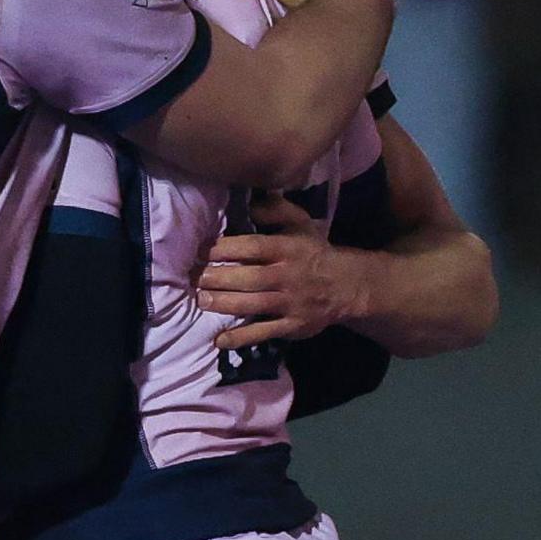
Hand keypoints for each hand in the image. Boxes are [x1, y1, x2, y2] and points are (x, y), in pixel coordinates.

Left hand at [197, 194, 370, 349]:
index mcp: (288, 249)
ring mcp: (292, 303)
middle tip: (192, 277)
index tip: (200, 250)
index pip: (253, 247)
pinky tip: (220, 340)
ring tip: (200, 300)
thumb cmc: (313, 251)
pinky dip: (242, 338)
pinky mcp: (294, 326)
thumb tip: (249, 199)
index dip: (225, 248)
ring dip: (225, 303)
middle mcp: (289, 276)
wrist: (348, 285)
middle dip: (218, 278)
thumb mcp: (300, 224)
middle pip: (250, 278)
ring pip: (254, 304)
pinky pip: (265, 332)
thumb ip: (275, 209)